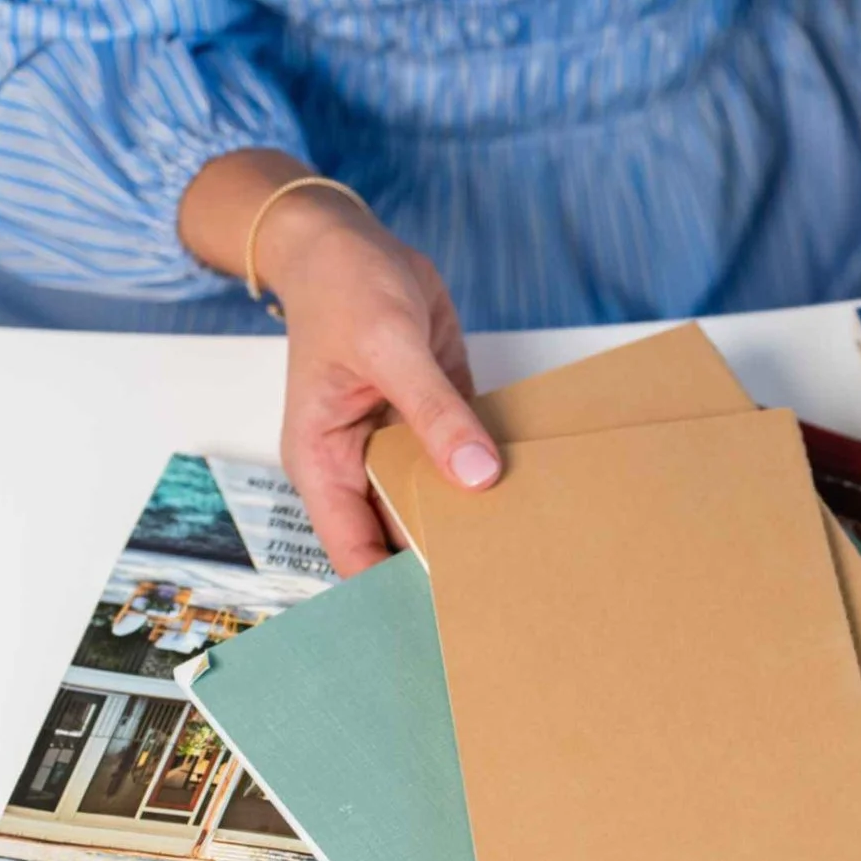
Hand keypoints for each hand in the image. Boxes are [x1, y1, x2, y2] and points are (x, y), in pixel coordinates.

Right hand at [180, 153, 499, 574]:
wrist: (345, 241)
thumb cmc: (342, 288)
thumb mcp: (388, 346)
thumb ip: (434, 411)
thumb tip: (477, 473)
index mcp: (324, 465)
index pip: (356, 553)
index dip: (396, 589)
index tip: (447, 619)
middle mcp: (359, 467)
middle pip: (401, 537)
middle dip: (445, 563)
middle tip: (506, 598)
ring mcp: (397, 448)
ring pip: (439, 503)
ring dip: (476, 520)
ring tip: (529, 559)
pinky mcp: (433, 423)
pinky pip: (465, 462)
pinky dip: (492, 476)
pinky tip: (536, 500)